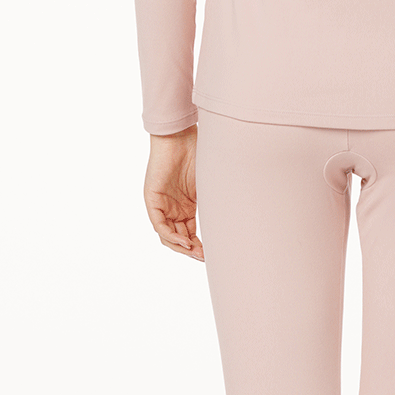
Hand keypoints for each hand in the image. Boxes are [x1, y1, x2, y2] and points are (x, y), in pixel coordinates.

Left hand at [144, 124, 204, 260]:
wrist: (180, 135)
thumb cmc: (198, 153)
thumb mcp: (210, 182)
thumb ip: (216, 200)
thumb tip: (241, 214)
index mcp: (187, 206)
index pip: (190, 233)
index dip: (200, 246)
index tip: (211, 255)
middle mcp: (174, 208)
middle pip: (179, 238)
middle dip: (192, 251)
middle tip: (205, 258)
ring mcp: (162, 205)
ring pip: (167, 235)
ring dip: (181, 247)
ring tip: (196, 253)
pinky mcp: (152, 200)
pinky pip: (159, 225)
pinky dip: (171, 236)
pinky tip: (184, 241)